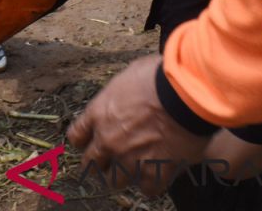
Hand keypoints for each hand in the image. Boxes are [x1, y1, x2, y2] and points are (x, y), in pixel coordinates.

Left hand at [67, 56, 210, 195]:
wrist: (184, 96)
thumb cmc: (159, 77)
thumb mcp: (130, 73)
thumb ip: (122, 91)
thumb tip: (129, 90)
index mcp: (99, 114)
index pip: (77, 136)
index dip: (84, 140)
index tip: (89, 141)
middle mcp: (108, 140)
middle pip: (91, 163)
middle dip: (98, 163)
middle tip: (108, 161)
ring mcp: (129, 159)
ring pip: (115, 181)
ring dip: (123, 176)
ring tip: (132, 171)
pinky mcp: (154, 173)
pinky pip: (147, 189)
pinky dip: (152, 184)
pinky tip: (157, 176)